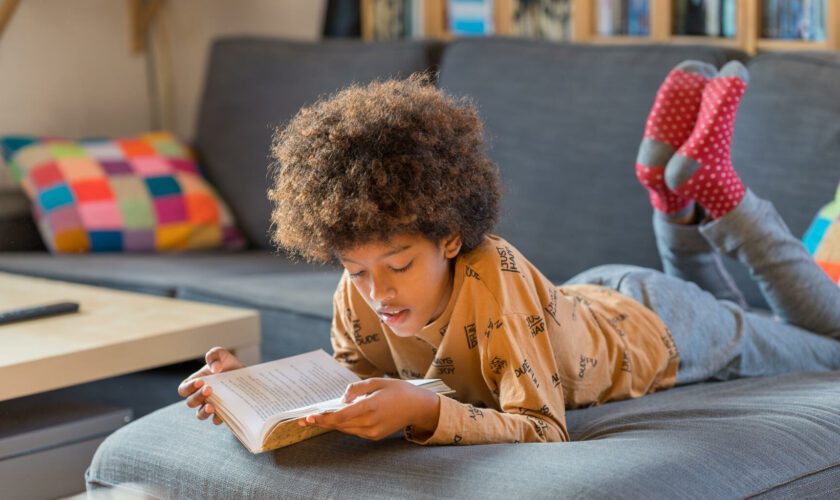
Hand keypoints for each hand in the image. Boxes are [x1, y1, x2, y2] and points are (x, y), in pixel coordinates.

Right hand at [177, 347, 245, 424]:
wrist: (246, 374)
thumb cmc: (228, 364)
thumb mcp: (222, 354)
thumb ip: (214, 355)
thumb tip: (215, 368)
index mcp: (195, 383)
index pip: (184, 389)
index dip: (189, 387)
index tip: (200, 382)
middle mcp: (201, 396)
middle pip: (191, 402)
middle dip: (198, 397)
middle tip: (209, 389)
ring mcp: (211, 405)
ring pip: (200, 414)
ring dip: (203, 412)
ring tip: (211, 406)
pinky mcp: (223, 413)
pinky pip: (216, 420)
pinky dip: (218, 418)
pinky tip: (222, 414)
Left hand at [298, 378, 440, 440]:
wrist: (418, 407)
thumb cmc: (398, 391)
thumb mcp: (378, 382)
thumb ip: (358, 388)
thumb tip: (342, 398)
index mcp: (371, 406)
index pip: (341, 416)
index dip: (324, 418)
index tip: (309, 417)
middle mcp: (371, 422)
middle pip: (340, 424)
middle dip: (322, 421)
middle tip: (303, 420)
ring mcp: (373, 431)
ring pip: (346, 428)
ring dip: (332, 423)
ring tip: (317, 418)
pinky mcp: (375, 436)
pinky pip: (354, 431)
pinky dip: (345, 424)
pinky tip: (339, 418)